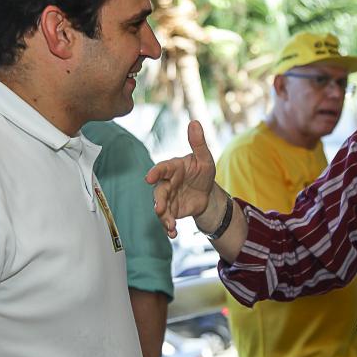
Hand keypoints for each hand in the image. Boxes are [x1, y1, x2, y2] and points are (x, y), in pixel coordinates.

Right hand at [146, 121, 215, 237]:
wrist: (207, 192)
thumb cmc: (203, 171)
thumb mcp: (205, 158)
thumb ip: (198, 143)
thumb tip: (195, 122)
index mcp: (173, 168)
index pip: (163, 168)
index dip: (156, 172)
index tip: (150, 177)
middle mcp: (167, 183)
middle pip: (159, 191)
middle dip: (159, 201)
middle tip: (159, 209)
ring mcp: (168, 197)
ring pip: (161, 207)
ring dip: (163, 218)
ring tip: (170, 226)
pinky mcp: (171, 211)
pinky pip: (167, 219)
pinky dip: (169, 227)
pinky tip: (173, 234)